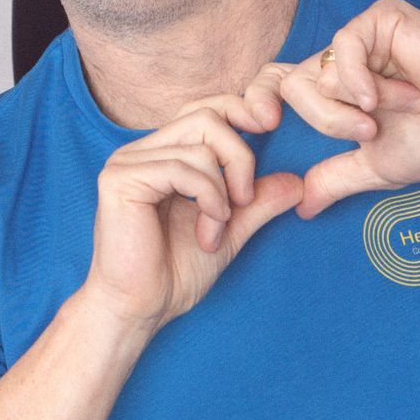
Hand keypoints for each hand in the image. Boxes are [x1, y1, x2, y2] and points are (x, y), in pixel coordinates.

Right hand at [82, 96, 301, 335]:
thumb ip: (258, 203)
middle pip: (206, 118)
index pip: (204, 109)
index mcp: (161, 155)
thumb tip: (298, 181)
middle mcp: (141, 150)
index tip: (271, 128)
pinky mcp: (121, 179)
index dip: (239, 111)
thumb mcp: (229, 231)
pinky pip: (182, 168)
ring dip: (222, 192)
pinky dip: (208, 198)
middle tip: (244, 201)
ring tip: (216, 230)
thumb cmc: (174, 273)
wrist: (140, 309)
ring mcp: (127, 162)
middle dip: (240, 157)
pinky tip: (206, 230)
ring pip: (199, 145)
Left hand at [260, 0, 419, 217]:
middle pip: (292, 86)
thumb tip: (300, 207)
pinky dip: (364, 80)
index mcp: (334, 88)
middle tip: (367, 133)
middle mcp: (340, 60)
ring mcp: (359, 37)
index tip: (260, 126)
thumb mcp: (377, 166)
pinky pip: (345, 47)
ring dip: (358, 105)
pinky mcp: (379, 18)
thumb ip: (336, 179)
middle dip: (326, 120)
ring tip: (403, 109)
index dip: (257, 101)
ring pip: (318, 71)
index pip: (273, 86)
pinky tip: (399, 93)